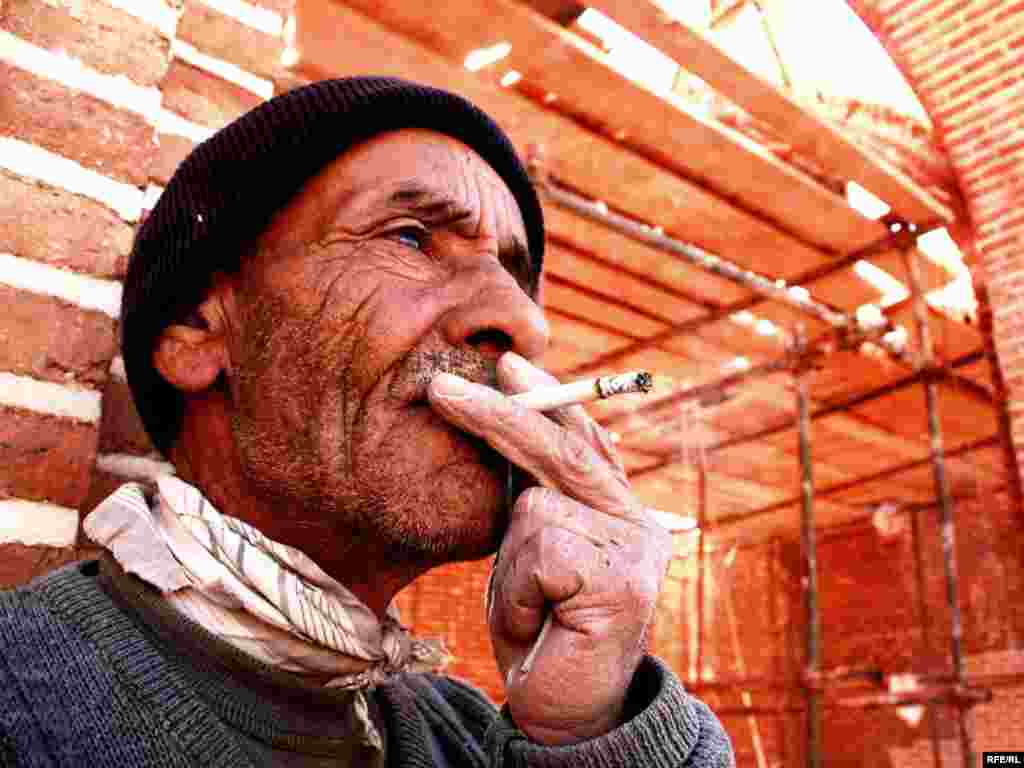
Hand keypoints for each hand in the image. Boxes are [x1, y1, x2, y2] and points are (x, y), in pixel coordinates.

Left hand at [428, 352, 671, 745]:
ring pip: (536, 508)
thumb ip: (535, 496)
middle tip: (444, 387)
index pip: (580, 439)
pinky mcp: (621, 582)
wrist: (567, 711)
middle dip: (501, 413)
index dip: (544, 399)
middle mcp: (635, 520)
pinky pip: (537, 552)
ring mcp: (634, 550)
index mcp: (615, 507)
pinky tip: (542, 623)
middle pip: (565, 449)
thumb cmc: (542, 626)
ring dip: (510, 564)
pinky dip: (518, 592)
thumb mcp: (532, 550)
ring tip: (533, 606)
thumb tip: (503, 425)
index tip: (507, 364)